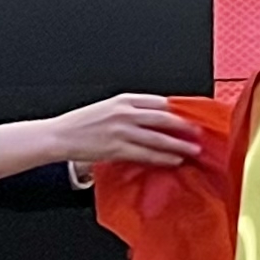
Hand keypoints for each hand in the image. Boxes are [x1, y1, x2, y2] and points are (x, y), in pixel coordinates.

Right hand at [47, 93, 203, 167]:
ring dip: (178, 144)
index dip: (178, 111)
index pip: (159, 102)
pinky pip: (146, 154)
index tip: (190, 117)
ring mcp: (122, 130)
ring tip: (193, 149)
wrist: (60, 135)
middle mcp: (125, 112)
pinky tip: (173, 160)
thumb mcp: (108, 108)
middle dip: (184, 126)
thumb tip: (154, 118)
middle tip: (199, 132)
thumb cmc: (81, 123)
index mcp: (123, 99)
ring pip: (158, 137)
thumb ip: (130, 111)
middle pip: (163, 118)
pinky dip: (162, 157)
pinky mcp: (117, 148)